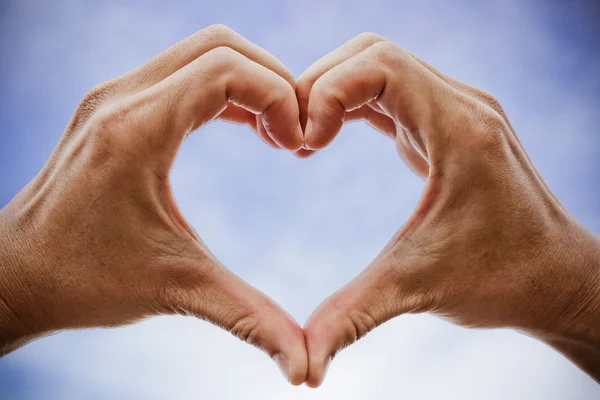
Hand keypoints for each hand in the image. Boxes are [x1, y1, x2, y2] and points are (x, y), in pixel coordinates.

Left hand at [0, 25, 307, 384]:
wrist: (17, 276)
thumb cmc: (87, 282)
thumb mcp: (178, 292)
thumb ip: (250, 321)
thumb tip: (306, 372)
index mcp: (137, 130)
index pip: (227, 69)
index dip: (280, 98)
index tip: (297, 146)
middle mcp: (122, 97)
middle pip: (221, 45)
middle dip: (274, 81)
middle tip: (294, 133)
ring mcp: (115, 95)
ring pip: (202, 51)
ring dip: (250, 81)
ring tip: (275, 132)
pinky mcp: (115, 105)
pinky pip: (183, 72)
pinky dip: (224, 89)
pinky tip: (246, 126)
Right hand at [297, 33, 599, 386]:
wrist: (558, 278)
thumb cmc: (503, 279)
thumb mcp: (419, 290)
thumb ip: (354, 317)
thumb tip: (302, 370)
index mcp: (459, 128)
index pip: (380, 64)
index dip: (326, 91)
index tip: (303, 143)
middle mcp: (461, 105)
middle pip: (373, 53)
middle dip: (320, 85)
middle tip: (292, 136)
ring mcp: (456, 111)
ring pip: (380, 66)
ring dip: (334, 91)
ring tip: (304, 139)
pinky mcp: (447, 126)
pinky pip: (391, 92)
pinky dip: (352, 104)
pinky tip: (328, 137)